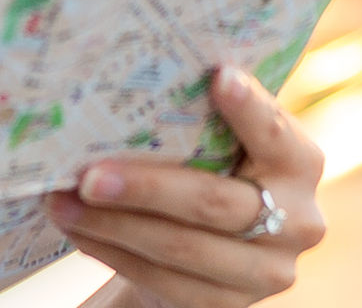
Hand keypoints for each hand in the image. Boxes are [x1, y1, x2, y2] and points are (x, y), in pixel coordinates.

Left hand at [44, 66, 327, 307]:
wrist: (207, 251)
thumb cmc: (210, 172)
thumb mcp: (221, 145)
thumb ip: (204, 120)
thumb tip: (130, 80)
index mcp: (300, 161)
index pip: (274, 132)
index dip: (248, 108)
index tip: (217, 77)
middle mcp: (300, 220)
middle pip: (213, 201)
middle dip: (144, 186)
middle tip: (86, 174)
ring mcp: (268, 271)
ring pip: (180, 245)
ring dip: (112, 224)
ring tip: (62, 203)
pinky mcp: (230, 306)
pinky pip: (164, 280)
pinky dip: (113, 252)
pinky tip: (79, 232)